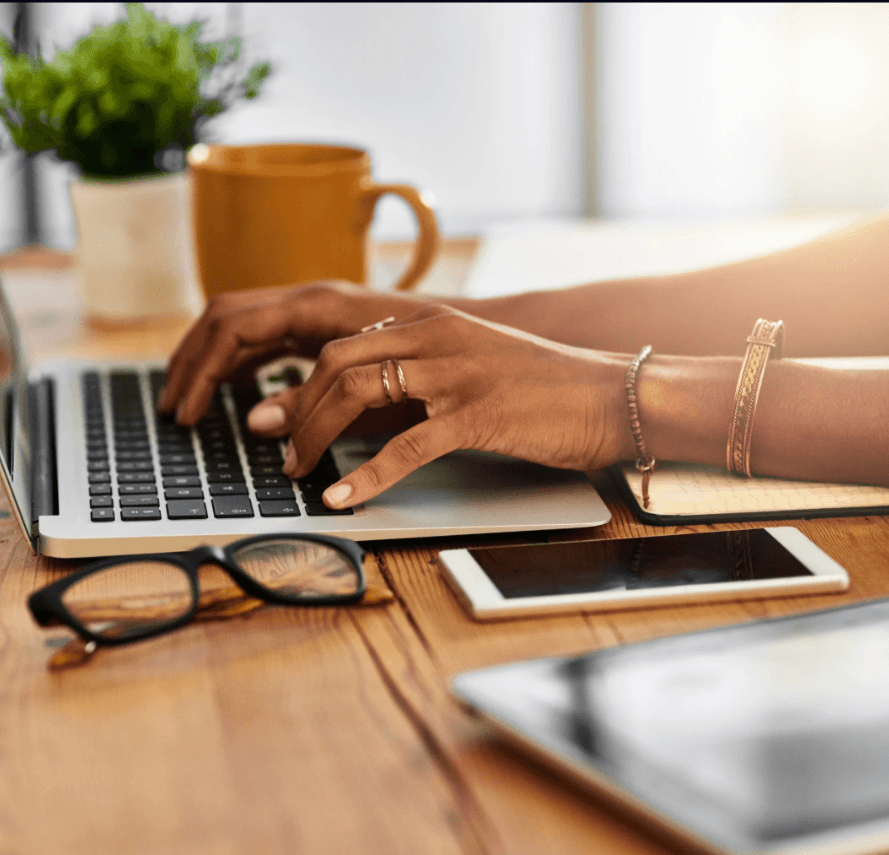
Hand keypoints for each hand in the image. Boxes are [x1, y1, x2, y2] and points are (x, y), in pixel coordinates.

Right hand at [157, 281, 430, 423]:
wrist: (478, 333)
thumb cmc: (437, 357)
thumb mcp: (374, 389)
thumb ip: (314, 403)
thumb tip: (255, 422)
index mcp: (316, 305)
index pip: (232, 327)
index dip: (201, 370)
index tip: (186, 412)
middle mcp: (309, 299)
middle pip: (225, 318)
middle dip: (191, 361)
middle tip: (172, 408)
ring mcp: (315, 309)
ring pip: (241, 323)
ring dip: (210, 360)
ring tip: (190, 402)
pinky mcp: (325, 325)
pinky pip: (266, 335)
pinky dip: (240, 361)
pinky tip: (235, 390)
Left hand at [254, 305, 635, 508]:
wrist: (610, 395)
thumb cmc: (544, 386)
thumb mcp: (475, 362)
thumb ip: (424, 371)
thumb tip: (375, 402)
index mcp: (431, 323)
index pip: (343, 345)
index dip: (302, 384)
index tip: (278, 414)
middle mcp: (435, 338)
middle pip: (337, 364)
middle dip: (296, 409)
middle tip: (278, 447)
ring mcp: (455, 374)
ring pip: (358, 394)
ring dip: (316, 436)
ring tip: (297, 471)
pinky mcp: (476, 415)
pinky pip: (404, 448)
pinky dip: (365, 476)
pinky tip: (343, 498)